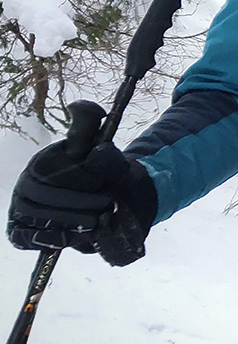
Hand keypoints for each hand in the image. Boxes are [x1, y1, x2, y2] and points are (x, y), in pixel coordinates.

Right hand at [8, 101, 155, 266]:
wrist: (110, 198)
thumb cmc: (101, 172)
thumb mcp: (100, 146)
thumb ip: (89, 126)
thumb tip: (77, 106)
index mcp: (42, 161)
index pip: (52, 170)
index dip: (79, 177)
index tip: (101, 181)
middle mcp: (26, 183)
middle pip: (45, 197)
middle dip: (79, 202)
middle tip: (106, 204)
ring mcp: (21, 207)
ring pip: (38, 217)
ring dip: (71, 221)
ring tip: (96, 221)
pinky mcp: (21, 229)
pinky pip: (24, 237)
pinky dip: (46, 238)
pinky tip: (68, 236)